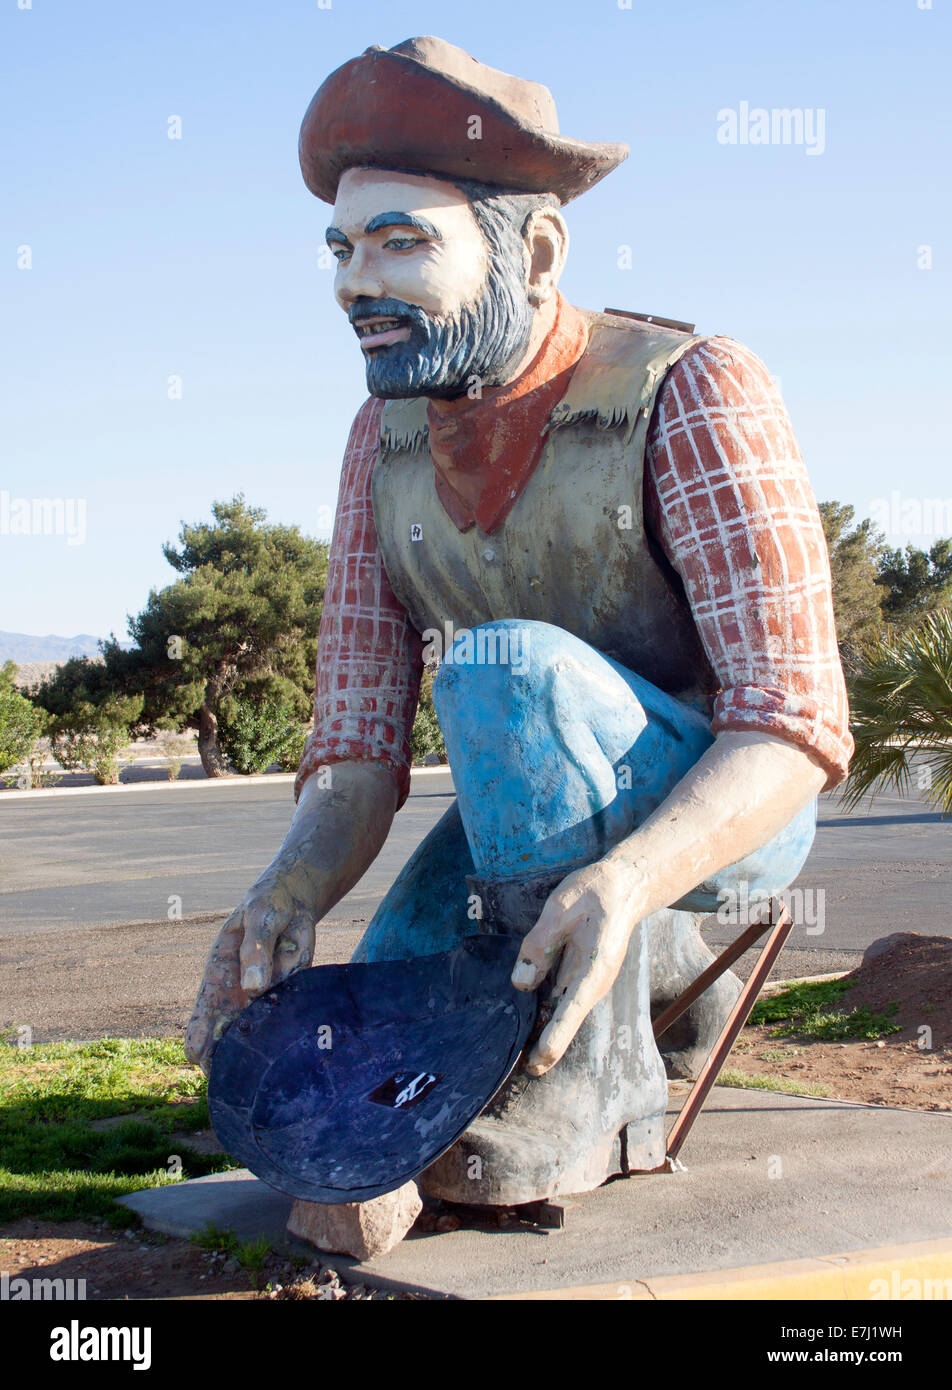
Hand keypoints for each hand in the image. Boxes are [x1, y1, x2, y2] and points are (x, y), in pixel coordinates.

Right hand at [184, 872, 315, 1075]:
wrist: (293, 901)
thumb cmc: (266, 908)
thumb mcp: (260, 918)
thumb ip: (256, 949)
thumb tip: (253, 987)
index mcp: (219, 976)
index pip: (203, 1014)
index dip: (199, 1036)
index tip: (198, 1055)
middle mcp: (238, 994)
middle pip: (226, 1036)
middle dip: (227, 1058)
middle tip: (229, 1081)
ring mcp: (265, 997)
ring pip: (257, 1034)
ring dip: (259, 1051)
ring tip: (258, 1076)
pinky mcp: (291, 994)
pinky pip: (286, 1018)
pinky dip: (286, 1034)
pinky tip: (287, 1050)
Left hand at [510, 858, 644, 1075]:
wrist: (622, 887)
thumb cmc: (592, 894)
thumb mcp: (559, 910)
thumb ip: (539, 945)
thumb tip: (521, 983)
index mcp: (593, 969)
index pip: (570, 1010)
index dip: (553, 1038)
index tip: (538, 1063)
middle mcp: (592, 983)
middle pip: (566, 1021)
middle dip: (547, 1048)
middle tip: (524, 1074)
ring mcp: (587, 981)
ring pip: (563, 1013)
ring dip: (545, 1034)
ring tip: (525, 1062)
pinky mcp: (579, 975)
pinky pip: (561, 999)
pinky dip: (546, 1016)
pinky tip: (528, 1025)